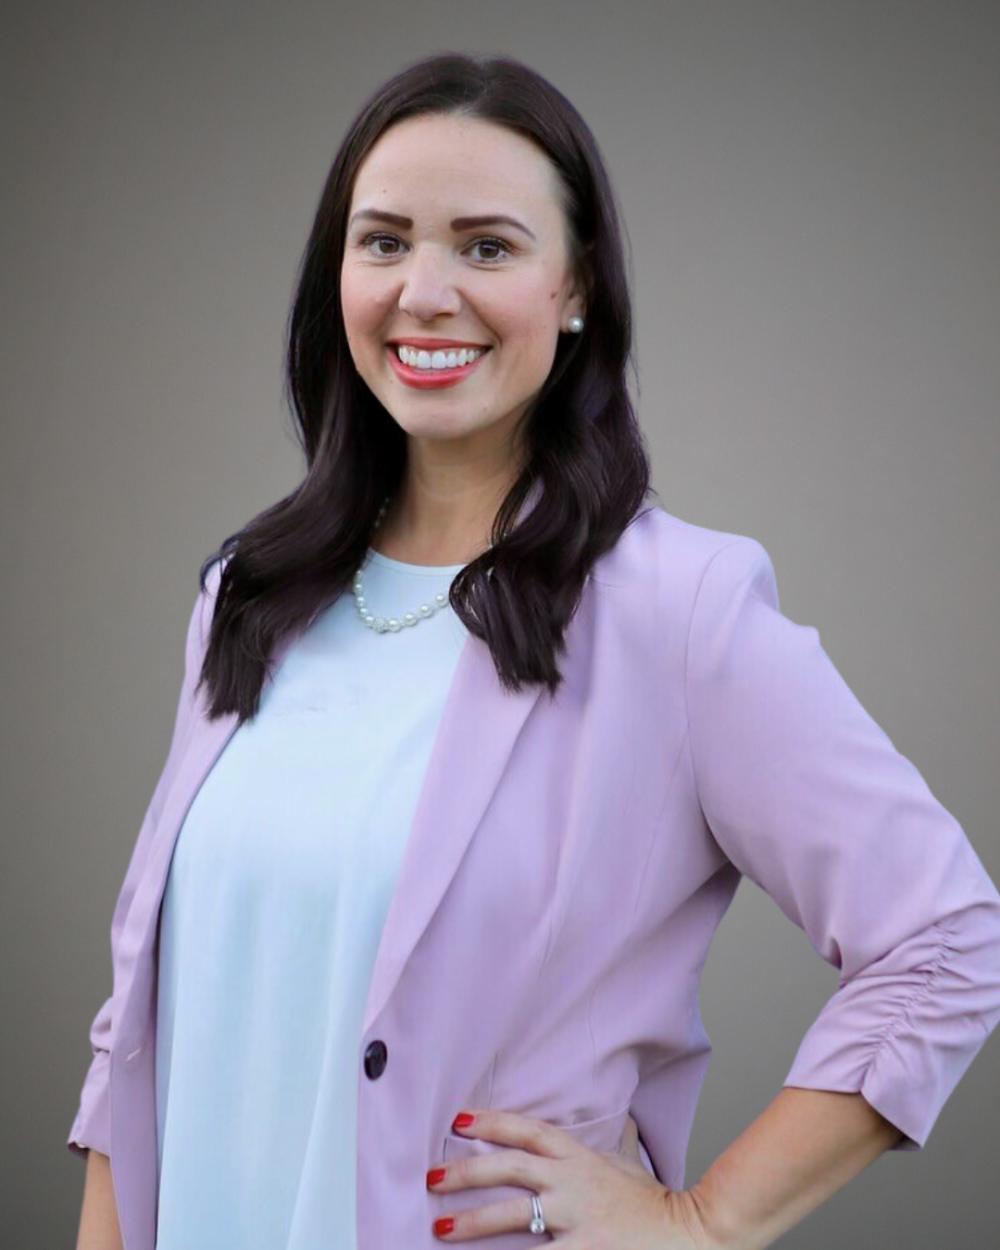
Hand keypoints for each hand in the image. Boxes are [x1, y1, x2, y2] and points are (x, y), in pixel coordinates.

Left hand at [426, 1108, 715, 1246]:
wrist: (692, 1234)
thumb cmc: (656, 1204)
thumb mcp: (631, 1165)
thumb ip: (619, 1142)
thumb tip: (624, 1120)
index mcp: (579, 1157)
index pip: (528, 1131)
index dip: (493, 1122)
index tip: (459, 1119)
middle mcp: (573, 1182)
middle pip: (510, 1168)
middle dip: (467, 1171)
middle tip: (432, 1177)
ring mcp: (577, 1217)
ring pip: (514, 1215)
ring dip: (474, 1221)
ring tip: (441, 1227)